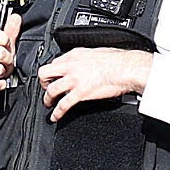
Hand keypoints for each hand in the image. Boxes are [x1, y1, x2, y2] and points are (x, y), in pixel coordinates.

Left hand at [38, 44, 155, 120]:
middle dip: (43, 82)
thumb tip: (85, 62)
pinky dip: (57, 112)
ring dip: (47, 99)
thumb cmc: (118, 60)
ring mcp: (74, 80)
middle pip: (45, 72)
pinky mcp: (80, 93)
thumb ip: (86, 58)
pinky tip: (55, 116)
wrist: (126, 68)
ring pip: (51, 90)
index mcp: (75, 55)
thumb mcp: (97, 52)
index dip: (53, 71)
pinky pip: (63, 105)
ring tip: (48, 103)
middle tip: (46, 88)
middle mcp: (71, 66)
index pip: (55, 62)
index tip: (54, 76)